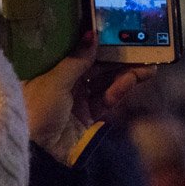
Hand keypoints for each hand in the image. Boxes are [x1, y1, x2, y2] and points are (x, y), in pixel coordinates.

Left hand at [22, 33, 155, 162]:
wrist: (39, 151)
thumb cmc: (38, 110)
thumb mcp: (56, 80)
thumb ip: (77, 59)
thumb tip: (92, 35)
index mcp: (51, 69)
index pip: (78, 52)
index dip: (98, 43)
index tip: (116, 33)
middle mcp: (65, 82)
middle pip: (96, 66)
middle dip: (118, 59)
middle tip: (141, 51)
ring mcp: (77, 100)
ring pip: (105, 82)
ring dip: (125, 74)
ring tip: (146, 67)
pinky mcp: (88, 116)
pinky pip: (106, 99)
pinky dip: (119, 90)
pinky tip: (131, 81)